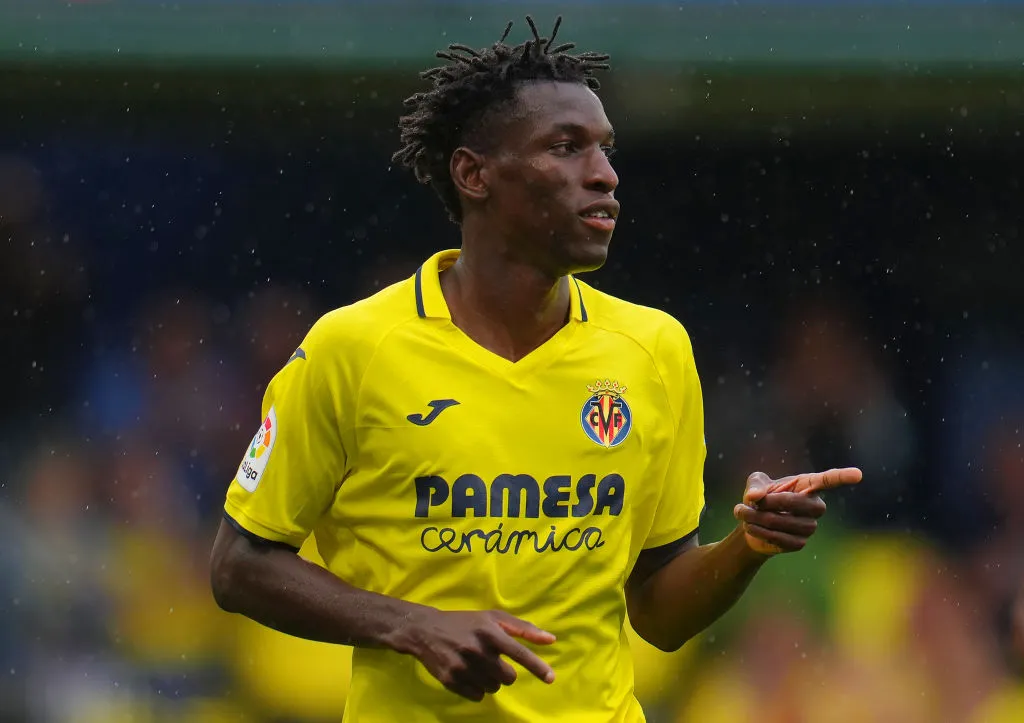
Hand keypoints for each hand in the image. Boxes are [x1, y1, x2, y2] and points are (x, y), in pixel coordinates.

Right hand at [396, 608, 555, 701]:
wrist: (426, 630)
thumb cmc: (465, 622)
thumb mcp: (492, 617)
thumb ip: (522, 628)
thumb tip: (551, 639)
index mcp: (489, 632)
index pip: (518, 652)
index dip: (536, 666)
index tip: (551, 678)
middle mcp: (477, 650)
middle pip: (508, 678)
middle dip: (505, 672)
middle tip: (493, 661)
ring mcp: (463, 667)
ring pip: (493, 688)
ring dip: (491, 680)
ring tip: (478, 665)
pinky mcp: (451, 681)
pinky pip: (478, 696)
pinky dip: (477, 688)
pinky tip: (468, 674)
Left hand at [733, 467, 862, 556]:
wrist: (751, 522)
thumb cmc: (759, 497)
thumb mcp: (755, 484)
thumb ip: (755, 485)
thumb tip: (755, 496)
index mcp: (807, 485)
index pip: (827, 480)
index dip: (842, 477)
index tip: (858, 475)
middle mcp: (814, 506)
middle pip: (797, 503)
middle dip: (769, 503)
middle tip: (749, 501)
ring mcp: (810, 526)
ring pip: (782, 522)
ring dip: (756, 518)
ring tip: (742, 512)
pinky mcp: (800, 543)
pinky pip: (778, 538)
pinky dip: (758, 531)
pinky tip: (750, 527)